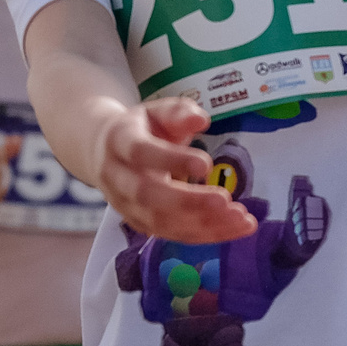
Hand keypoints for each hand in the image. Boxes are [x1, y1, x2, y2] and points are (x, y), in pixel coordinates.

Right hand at [97, 97, 255, 243]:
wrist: (106, 152)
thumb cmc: (142, 128)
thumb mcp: (158, 111)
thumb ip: (178, 113)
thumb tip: (201, 120)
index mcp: (119, 141)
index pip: (141, 153)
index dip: (171, 160)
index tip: (206, 164)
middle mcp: (117, 178)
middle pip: (147, 195)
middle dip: (188, 201)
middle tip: (225, 199)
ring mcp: (126, 205)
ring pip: (161, 222)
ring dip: (203, 224)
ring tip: (240, 218)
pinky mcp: (141, 224)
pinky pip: (173, 234)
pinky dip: (206, 234)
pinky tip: (236, 227)